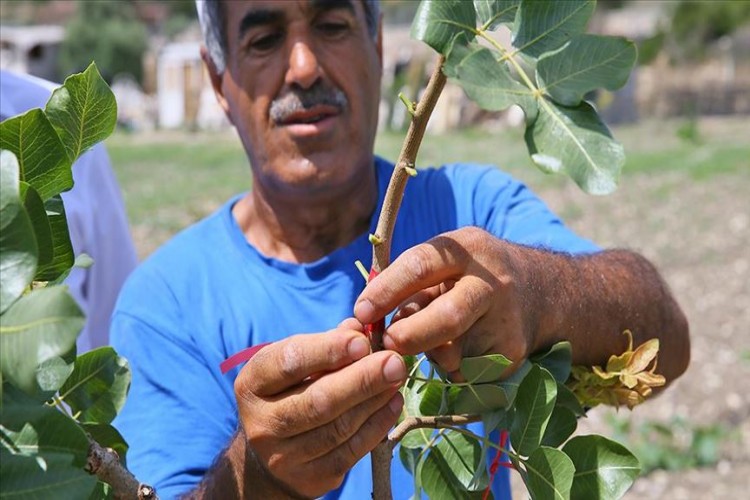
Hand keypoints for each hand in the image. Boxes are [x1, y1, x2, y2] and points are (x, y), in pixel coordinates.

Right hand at [234, 319, 405, 497]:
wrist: (270, 454)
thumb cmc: (290, 392)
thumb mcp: (296, 363)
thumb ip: (327, 343)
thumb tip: (361, 327)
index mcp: (252, 384)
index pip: (288, 363)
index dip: (328, 350)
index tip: (362, 340)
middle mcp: (261, 422)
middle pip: (317, 400)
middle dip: (361, 379)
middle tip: (394, 361)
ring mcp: (283, 456)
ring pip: (338, 427)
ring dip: (374, 400)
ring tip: (397, 378)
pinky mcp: (309, 478)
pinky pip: (350, 451)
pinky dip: (377, 426)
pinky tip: (393, 403)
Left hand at [355, 227, 535, 378]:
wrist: (539, 290)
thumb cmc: (468, 275)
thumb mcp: (443, 264)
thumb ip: (410, 287)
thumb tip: (369, 322)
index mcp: (465, 249)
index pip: (420, 266)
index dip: (387, 291)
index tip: (361, 311)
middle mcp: (491, 283)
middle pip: (447, 317)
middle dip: (411, 334)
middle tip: (387, 343)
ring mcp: (506, 320)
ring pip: (453, 351)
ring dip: (429, 352)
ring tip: (434, 339)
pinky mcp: (512, 353)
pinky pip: (465, 371)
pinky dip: (450, 367)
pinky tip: (460, 349)